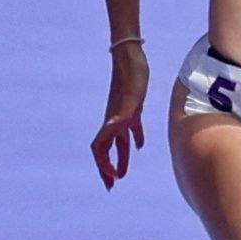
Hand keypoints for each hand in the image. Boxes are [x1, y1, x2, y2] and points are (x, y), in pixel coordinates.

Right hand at [91, 41, 150, 188]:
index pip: (100, 148)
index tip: (113, 178)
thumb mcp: (131, 96)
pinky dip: (134, 139)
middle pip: (106, 149)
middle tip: (111, 185)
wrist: (130, 54)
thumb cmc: (132, 74)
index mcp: (112, 120)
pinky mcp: (132, 106)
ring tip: (122, 174)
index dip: (104, 165)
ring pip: (118, 142)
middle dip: (107, 168)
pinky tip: (139, 146)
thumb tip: (112, 128)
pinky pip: (130, 128)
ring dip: (119, 158)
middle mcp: (113, 119)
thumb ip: (122, 114)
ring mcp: (121, 113)